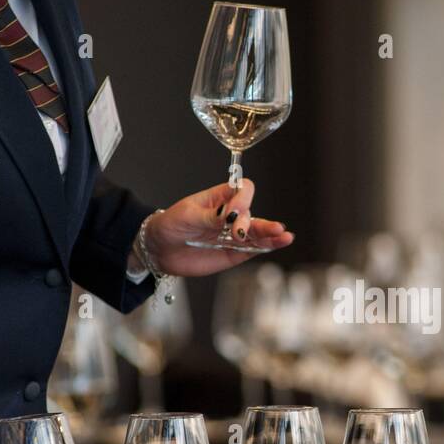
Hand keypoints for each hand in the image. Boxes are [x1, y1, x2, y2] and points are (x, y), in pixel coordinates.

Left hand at [143, 179, 293, 276]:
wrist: (159, 249)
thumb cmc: (171, 225)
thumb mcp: (186, 216)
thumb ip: (209, 217)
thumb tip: (229, 216)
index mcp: (220, 198)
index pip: (241, 190)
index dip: (242, 198)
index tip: (231, 211)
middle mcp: (231, 215)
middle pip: (252, 213)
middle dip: (250, 222)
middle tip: (239, 232)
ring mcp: (234, 235)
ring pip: (258, 233)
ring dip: (270, 233)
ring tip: (283, 235)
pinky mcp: (234, 254)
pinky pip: (254, 249)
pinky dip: (268, 246)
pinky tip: (281, 242)